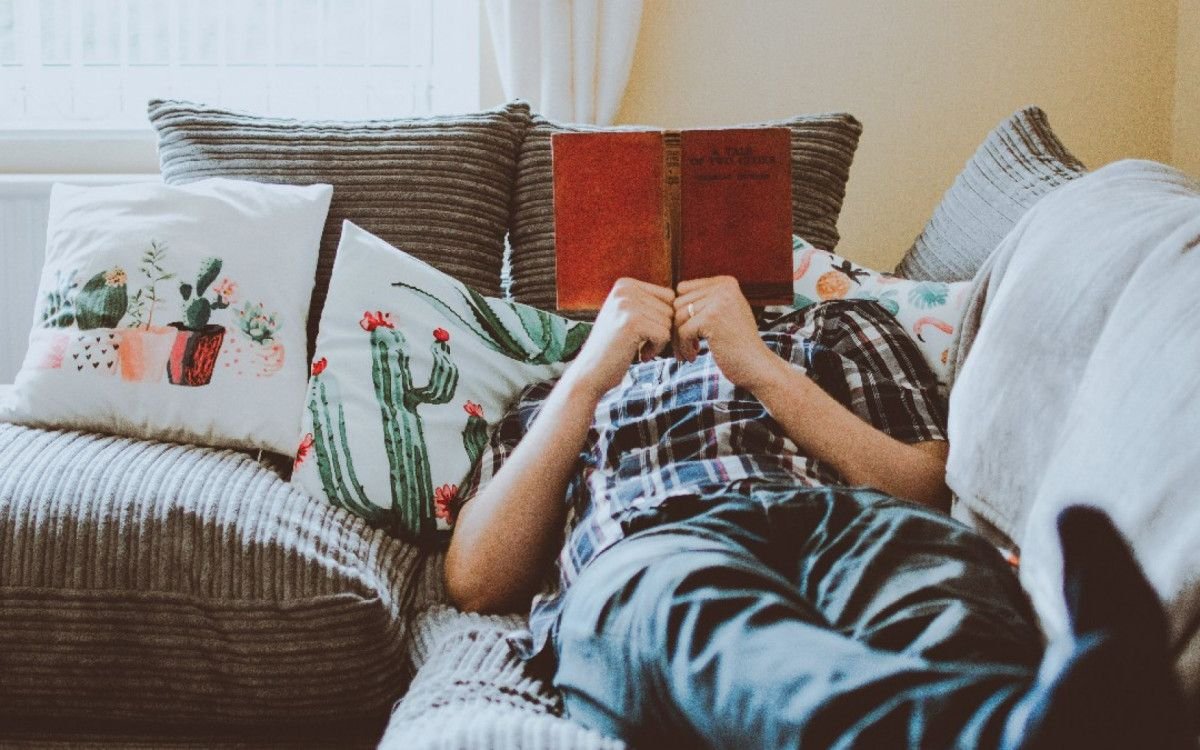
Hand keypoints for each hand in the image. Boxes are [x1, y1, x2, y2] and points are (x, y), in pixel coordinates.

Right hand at [563, 278, 674, 399]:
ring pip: (669, 322)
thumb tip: (687, 304)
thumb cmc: (614, 349)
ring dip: (659, 342)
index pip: (668, 296)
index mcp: (625, 284)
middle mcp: (625, 289)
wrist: (590, 373)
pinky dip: (657, 349)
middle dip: (663, 331)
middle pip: (670, 309)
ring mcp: (627, 304)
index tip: (648, 335)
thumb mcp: (629, 317)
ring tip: (640, 349)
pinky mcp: (632, 322)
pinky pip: (664, 335)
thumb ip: (650, 305)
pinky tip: (641, 355)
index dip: (664, 320)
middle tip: (644, 346)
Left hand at [674, 276, 782, 390]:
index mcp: (726, 283)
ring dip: (679, 339)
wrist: (756, 366)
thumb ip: (705, 300)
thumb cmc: (737, 344)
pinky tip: (693, 357)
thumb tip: (673, 294)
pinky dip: (684, 347)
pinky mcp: (712, 319)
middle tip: (686, 346)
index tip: (687, 331)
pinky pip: (683, 331)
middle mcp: (723, 288)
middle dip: (677, 327)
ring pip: (678, 317)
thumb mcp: (725, 313)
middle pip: (679, 303)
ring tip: (689, 353)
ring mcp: (718, 302)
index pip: (684, 289)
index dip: (681, 312)